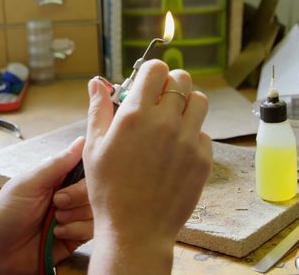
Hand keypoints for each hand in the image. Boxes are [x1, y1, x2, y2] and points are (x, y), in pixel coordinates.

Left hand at [0, 137, 92, 274]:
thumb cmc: (4, 214)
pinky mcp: (76, 237)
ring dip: (73, 216)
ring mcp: (73, 217)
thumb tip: (81, 141)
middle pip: (93, 189)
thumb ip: (57, 163)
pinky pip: (91, 230)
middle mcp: (68, 195)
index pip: (85, 167)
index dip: (86, 173)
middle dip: (75, 197)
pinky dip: (75, 231)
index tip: (73, 180)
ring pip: (95, 210)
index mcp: (56, 178)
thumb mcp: (28, 183)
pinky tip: (57, 234)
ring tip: (53, 222)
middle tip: (56, 203)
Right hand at [85, 60, 212, 273]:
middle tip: (160, 102)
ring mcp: (188, 141)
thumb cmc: (108, 190)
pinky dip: (193, 135)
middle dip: (170, 85)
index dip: (151, 73)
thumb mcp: (94, 147)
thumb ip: (99, 109)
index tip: (146, 85)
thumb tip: (97, 82)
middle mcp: (166, 122)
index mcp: (136, 115)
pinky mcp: (203, 159)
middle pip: (182, 79)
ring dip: (186, 105)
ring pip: (199, 101)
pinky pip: (204, 133)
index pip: (156, 69)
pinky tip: (177, 151)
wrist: (135, 230)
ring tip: (172, 122)